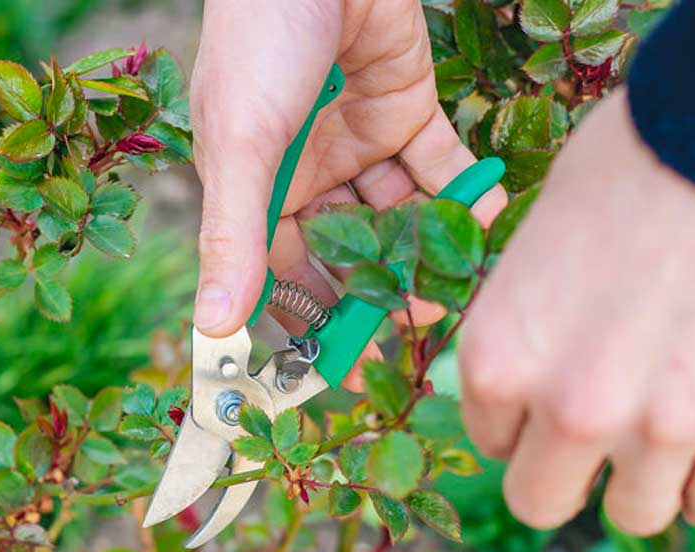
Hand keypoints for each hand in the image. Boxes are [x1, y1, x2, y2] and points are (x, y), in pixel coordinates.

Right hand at [190, 0, 507, 370]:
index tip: (341, 367)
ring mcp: (356, 141)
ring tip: (452, 284)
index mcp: (254, 187)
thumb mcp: (241, 146)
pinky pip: (436, 164)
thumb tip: (212, 329)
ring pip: (394, 213)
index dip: (310, 317)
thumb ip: (233, 237)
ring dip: (421, 247)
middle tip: (412, 328)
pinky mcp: (404, 109)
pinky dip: (460, 191)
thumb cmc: (259, 42)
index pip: (282, 270)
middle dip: (376, 287)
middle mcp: (304, 171)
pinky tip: (483, 221)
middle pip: (344, 248)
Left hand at [459, 90, 694, 534]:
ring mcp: (665, 428)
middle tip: (603, 427)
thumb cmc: (626, 169)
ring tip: (673, 410)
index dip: (524, 416)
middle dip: (567, 472)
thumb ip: (527, 339)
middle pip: (542, 501)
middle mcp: (570, 409)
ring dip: (649, 474)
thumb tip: (528, 393)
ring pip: (639, 511)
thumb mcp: (535, 254)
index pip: (492, 442)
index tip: (556, 381)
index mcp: (498, 362)